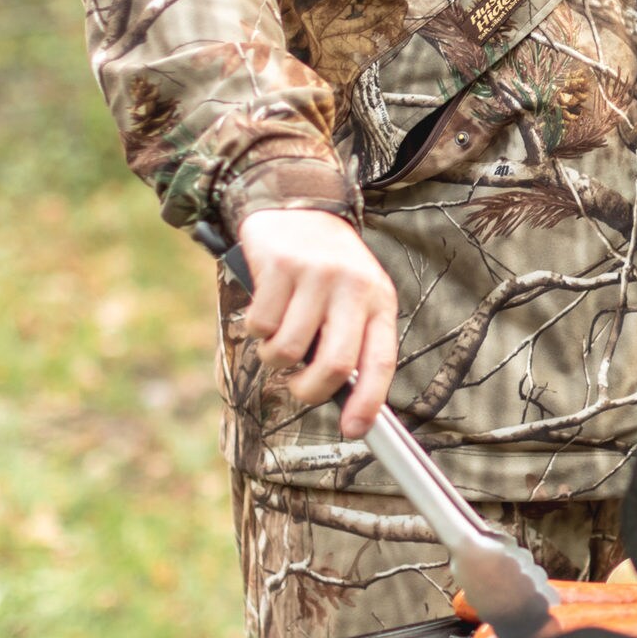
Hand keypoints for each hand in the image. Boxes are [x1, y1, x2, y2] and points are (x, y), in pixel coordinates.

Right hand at [237, 208, 400, 440]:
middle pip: (334, 364)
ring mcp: (316, 275)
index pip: (380, 360)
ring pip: (287, 350)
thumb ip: (352, 339)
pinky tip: (265, 309)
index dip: (369, 402)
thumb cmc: (328, 269)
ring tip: (279, 336)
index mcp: (379, 299)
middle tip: (298, 388)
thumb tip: (345, 402)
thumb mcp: (355, 297)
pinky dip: (255, 329)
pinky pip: (260, 325)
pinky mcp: (280, 266)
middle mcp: (352, 287)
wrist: (298, 206)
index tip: (354, 431)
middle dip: (310, 391)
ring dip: (274, 357)